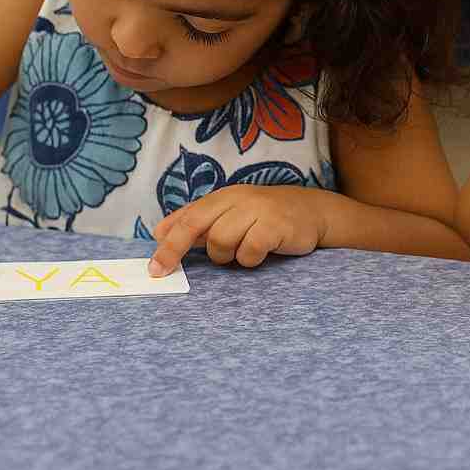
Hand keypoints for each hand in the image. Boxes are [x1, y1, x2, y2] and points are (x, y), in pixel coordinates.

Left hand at [149, 185, 325, 276]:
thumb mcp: (234, 213)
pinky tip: (261, 253)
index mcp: (223, 197)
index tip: (154, 266)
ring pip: (220, 242)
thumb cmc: (268, 216)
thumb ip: (201, 222)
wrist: (314, 212)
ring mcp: (256, 210)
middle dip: (174, 250)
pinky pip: (248, 252)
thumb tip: (162, 233)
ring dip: (226, 256)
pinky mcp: (274, 226)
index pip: (187, 218)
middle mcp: (236, 199)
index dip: (167, 242)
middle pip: (195, 226)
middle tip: (163, 272)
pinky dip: (249, 259)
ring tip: (242, 252)